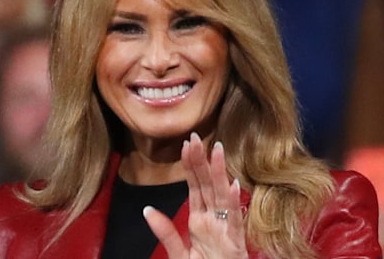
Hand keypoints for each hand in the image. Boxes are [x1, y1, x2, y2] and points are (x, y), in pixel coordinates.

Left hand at [143, 132, 247, 257]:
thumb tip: (148, 209)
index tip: (186, 143)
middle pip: (208, 186)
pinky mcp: (235, 245)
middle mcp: (214, 221)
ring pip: (222, 197)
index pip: (195, 187)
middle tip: (196, 137)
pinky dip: (233, 204)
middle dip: (202, 162)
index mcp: (200, 221)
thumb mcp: (179, 254)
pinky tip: (232, 186)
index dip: (191, 165)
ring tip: (217, 151)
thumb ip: (166, 233)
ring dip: (220, 174)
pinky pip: (235, 222)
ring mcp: (226, 231)